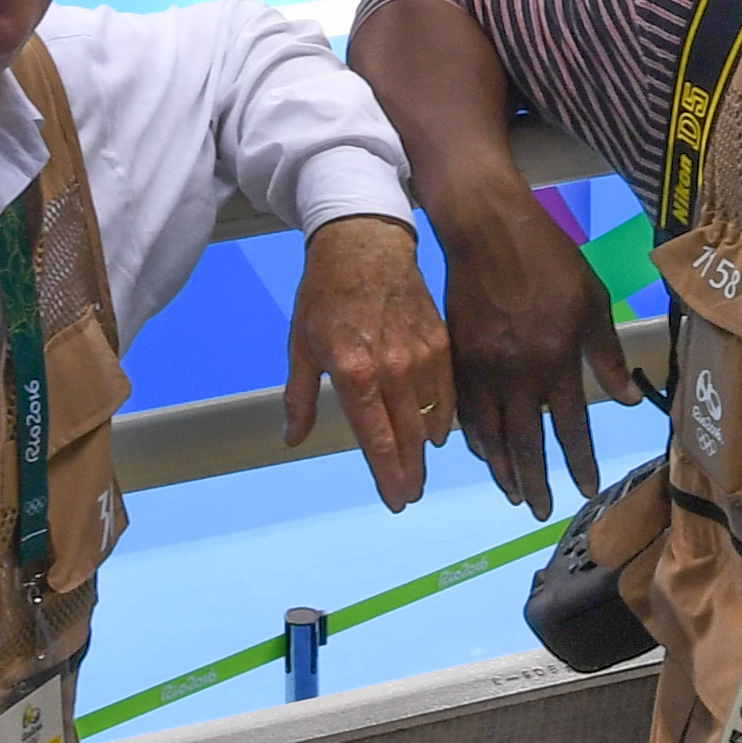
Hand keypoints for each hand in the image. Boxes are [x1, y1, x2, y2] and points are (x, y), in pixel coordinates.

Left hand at [287, 213, 458, 510]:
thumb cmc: (326, 293)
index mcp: (354, 373)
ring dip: (425, 449)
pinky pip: (448, 391)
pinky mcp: (441, 342)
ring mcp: (422, 356)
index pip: (377, 439)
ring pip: (432, 418)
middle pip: (409, 438)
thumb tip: (293, 439)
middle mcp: (393, 369)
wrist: (365, 242)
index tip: (395, 500)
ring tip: (420, 469)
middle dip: (410, 473)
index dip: (387, 475)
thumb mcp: (301, 344)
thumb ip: (301, 398)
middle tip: (409, 495)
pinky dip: (444, 416)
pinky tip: (437, 432)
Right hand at [432, 192, 648, 512]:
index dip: (580, 463)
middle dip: (535, 481)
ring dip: (502, 469)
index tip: (586, 489)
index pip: (571, 429)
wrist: (486, 227)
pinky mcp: (457, 359)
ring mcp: (481, 369)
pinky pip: (463, 412)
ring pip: (490, 435)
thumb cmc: (549, 258)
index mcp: (556, 361)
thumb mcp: (592, 300)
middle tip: (541, 509)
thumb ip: (607, 354)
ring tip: (513, 492)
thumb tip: (630, 400)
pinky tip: (481, 451)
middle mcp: (517, 375)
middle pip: (525, 444)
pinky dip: (474, 439)